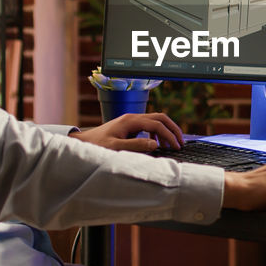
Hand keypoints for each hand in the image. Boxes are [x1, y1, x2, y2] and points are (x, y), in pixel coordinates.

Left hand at [69, 113, 183, 151]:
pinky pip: (149, 125)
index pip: (157, 124)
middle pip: (160, 117)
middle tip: (181, 141)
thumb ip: (136, 146)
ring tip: (171, 144)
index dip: (169, 135)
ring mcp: (131, 120)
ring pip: (155, 120)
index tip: (176, 146)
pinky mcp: (129, 125)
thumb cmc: (97, 145)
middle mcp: (132, 117)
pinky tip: (156, 143)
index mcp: (130, 121)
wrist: (84, 142)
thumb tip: (155, 145)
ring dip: (166, 130)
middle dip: (172, 128)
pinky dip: (157, 133)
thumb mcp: (116, 148)